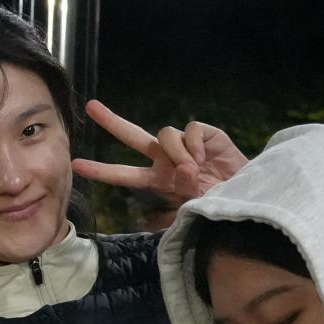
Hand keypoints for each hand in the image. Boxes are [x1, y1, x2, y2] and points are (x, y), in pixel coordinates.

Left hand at [72, 101, 248, 203]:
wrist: (247, 195)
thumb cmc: (215, 205)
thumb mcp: (188, 214)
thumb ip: (168, 211)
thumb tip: (154, 200)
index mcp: (157, 179)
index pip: (123, 174)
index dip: (101, 171)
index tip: (75, 166)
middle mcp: (166, 158)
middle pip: (133, 135)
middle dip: (112, 121)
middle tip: (90, 108)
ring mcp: (184, 144)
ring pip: (164, 134)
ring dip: (175, 154)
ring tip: (191, 172)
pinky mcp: (204, 133)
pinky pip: (189, 130)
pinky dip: (194, 145)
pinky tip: (204, 159)